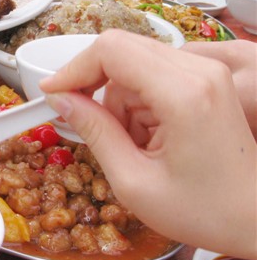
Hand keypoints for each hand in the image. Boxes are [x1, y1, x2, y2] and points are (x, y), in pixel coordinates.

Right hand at [39, 30, 255, 258]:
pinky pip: (153, 74)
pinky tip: (146, 135)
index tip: (51, 93)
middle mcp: (200, 71)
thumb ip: (94, 132)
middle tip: (81, 119)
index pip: (112, 50)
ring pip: (134, 63)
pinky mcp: (207, 81)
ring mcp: (207, 73)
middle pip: (122, 49)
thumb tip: (60, 100)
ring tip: (130, 143)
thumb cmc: (204, 211)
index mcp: (183, 94)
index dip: (73, 68)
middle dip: (93, 83)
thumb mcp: (133, 181)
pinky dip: (137, 101)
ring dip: (118, 98)